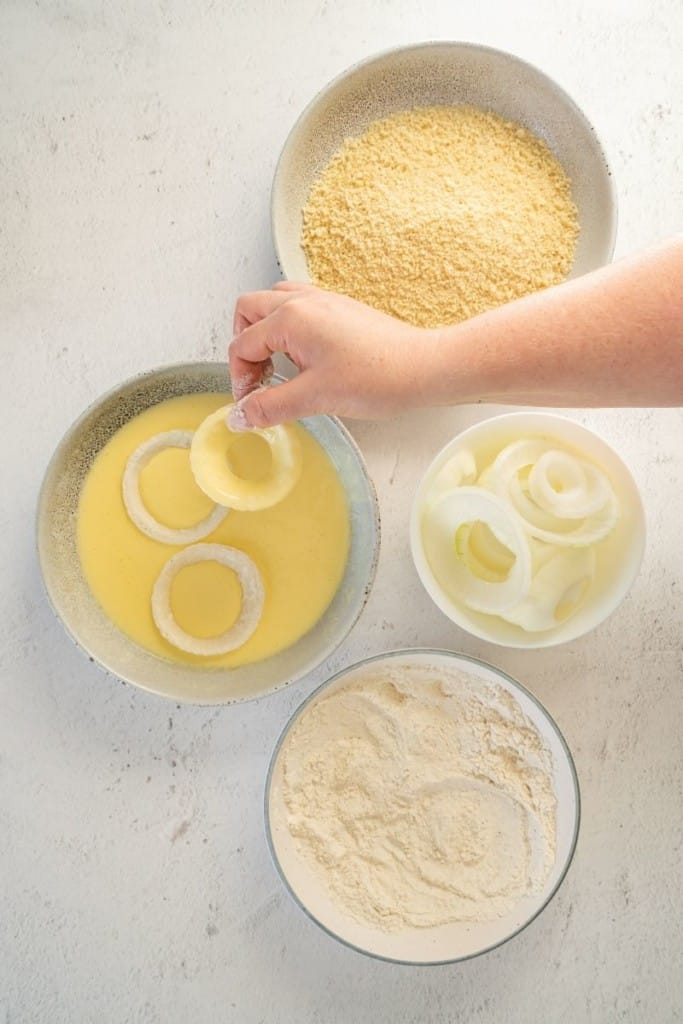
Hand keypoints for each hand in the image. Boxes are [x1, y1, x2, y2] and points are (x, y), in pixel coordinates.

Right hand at [228, 282, 427, 427]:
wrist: (424, 368)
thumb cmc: (379, 377)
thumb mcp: (315, 398)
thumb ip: (270, 406)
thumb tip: (241, 415)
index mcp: (291, 318)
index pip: (242, 344)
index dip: (240, 378)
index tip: (250, 403)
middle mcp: (304, 301)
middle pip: (249, 310)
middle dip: (244, 346)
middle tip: (258, 379)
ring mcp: (323, 301)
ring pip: (273, 303)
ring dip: (265, 332)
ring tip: (278, 366)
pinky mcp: (340, 308)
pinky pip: (299, 306)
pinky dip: (289, 328)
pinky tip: (304, 357)